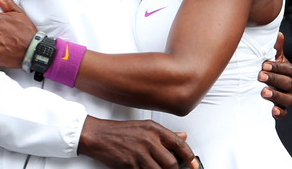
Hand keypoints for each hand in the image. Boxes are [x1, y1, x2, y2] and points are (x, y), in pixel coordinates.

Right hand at [78, 116, 199, 168]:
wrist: (97, 135)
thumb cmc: (118, 131)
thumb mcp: (143, 127)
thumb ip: (164, 134)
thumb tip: (182, 136)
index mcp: (154, 129)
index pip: (179, 144)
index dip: (190, 157)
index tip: (194, 165)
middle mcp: (149, 140)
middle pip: (171, 163)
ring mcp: (140, 153)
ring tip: (154, 168)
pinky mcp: (131, 164)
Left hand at [259, 32, 291, 118]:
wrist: (260, 84)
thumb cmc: (266, 68)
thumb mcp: (270, 58)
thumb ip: (275, 48)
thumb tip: (279, 34)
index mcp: (288, 71)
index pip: (287, 69)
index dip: (277, 67)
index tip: (264, 65)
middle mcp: (289, 85)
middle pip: (287, 83)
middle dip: (274, 79)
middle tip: (260, 76)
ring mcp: (286, 97)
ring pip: (287, 99)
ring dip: (276, 95)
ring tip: (263, 92)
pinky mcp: (280, 109)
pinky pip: (284, 113)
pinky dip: (280, 112)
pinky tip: (273, 111)